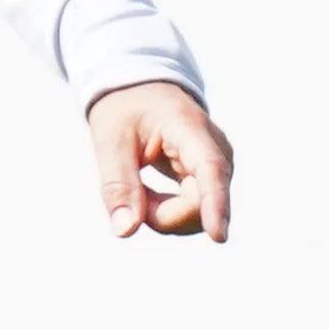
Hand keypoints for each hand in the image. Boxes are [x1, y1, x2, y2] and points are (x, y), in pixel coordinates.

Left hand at [87, 82, 233, 242]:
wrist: (140, 91)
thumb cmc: (125, 110)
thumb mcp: (109, 141)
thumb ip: (117, 185)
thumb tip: (125, 231)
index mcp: (189, 127)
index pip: (210, 168)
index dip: (215, 204)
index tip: (219, 236)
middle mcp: (215, 147)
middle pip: (201, 203)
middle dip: (162, 214)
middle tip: (130, 195)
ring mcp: (217, 165)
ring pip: (198, 213)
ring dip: (163, 213)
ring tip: (139, 186)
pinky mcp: (211, 179)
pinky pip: (194, 212)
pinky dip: (167, 211)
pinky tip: (150, 194)